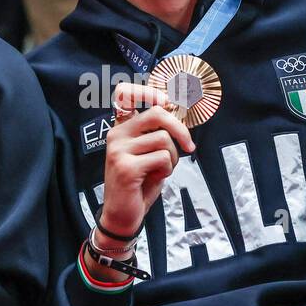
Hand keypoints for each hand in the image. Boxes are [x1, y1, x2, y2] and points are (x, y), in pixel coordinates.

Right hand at [100, 81, 195, 240]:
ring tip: (162, 169)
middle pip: (156, 113)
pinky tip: (156, 177)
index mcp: (121, 128)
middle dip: (179, 130)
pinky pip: (162, 158)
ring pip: (163, 139)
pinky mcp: (126, 167)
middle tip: (188, 146)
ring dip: (172, 157)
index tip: (167, 103)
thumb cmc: (139, 183)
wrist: (123, 214)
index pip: (125, 93)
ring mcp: (118, 150)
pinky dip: (167, 169)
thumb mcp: (149, 153)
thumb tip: (175, 110)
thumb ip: (157, 133)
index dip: (148, 90)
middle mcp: (116, 135)